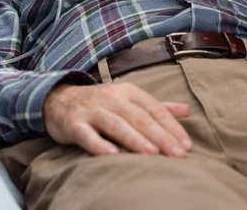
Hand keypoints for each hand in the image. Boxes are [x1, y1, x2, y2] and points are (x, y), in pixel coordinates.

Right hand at [43, 82, 192, 156]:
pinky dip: (99, 145)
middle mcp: (111, 98)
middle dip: (160, 136)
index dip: (172, 126)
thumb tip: (188, 110)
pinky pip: (87, 135)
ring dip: (135, 139)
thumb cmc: (101, 103)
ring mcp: (91, 110)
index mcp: (128, 91)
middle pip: (139, 117)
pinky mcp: (73, 124)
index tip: (187, 146)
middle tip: (178, 154)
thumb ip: (157, 106)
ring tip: (153, 154)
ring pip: (116, 125)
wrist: (58, 99)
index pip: (154, 109)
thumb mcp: (129, 99)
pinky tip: (112, 155)